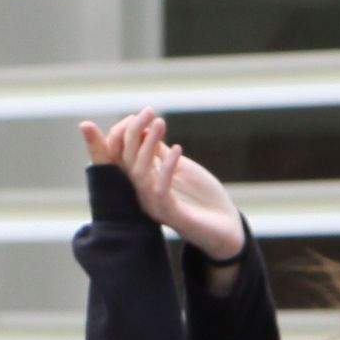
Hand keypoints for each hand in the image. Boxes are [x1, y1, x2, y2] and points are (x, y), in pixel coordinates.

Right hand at [83, 110, 246, 261]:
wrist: (226, 228)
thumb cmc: (201, 197)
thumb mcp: (178, 167)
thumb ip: (160, 153)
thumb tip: (145, 129)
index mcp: (140, 181)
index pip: (115, 157)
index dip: (113, 137)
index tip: (130, 115)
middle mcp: (140, 193)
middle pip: (124, 160)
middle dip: (132, 132)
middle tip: (148, 111)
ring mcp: (153, 205)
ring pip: (138, 172)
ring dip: (148, 145)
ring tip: (160, 123)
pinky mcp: (170, 214)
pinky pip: (160, 190)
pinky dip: (166, 168)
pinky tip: (177, 149)